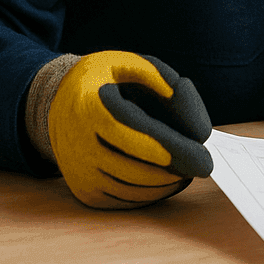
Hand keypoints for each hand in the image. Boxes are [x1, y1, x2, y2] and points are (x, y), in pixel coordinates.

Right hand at [47, 51, 213, 208]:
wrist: (58, 102)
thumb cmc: (105, 80)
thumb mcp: (130, 63)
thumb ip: (161, 78)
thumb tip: (183, 103)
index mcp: (89, 107)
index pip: (129, 132)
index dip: (166, 145)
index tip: (200, 152)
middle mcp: (78, 144)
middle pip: (134, 166)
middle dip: (174, 167)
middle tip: (205, 165)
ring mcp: (80, 171)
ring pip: (132, 186)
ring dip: (167, 182)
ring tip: (190, 168)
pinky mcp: (85, 191)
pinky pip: (124, 200)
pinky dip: (153, 193)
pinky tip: (170, 179)